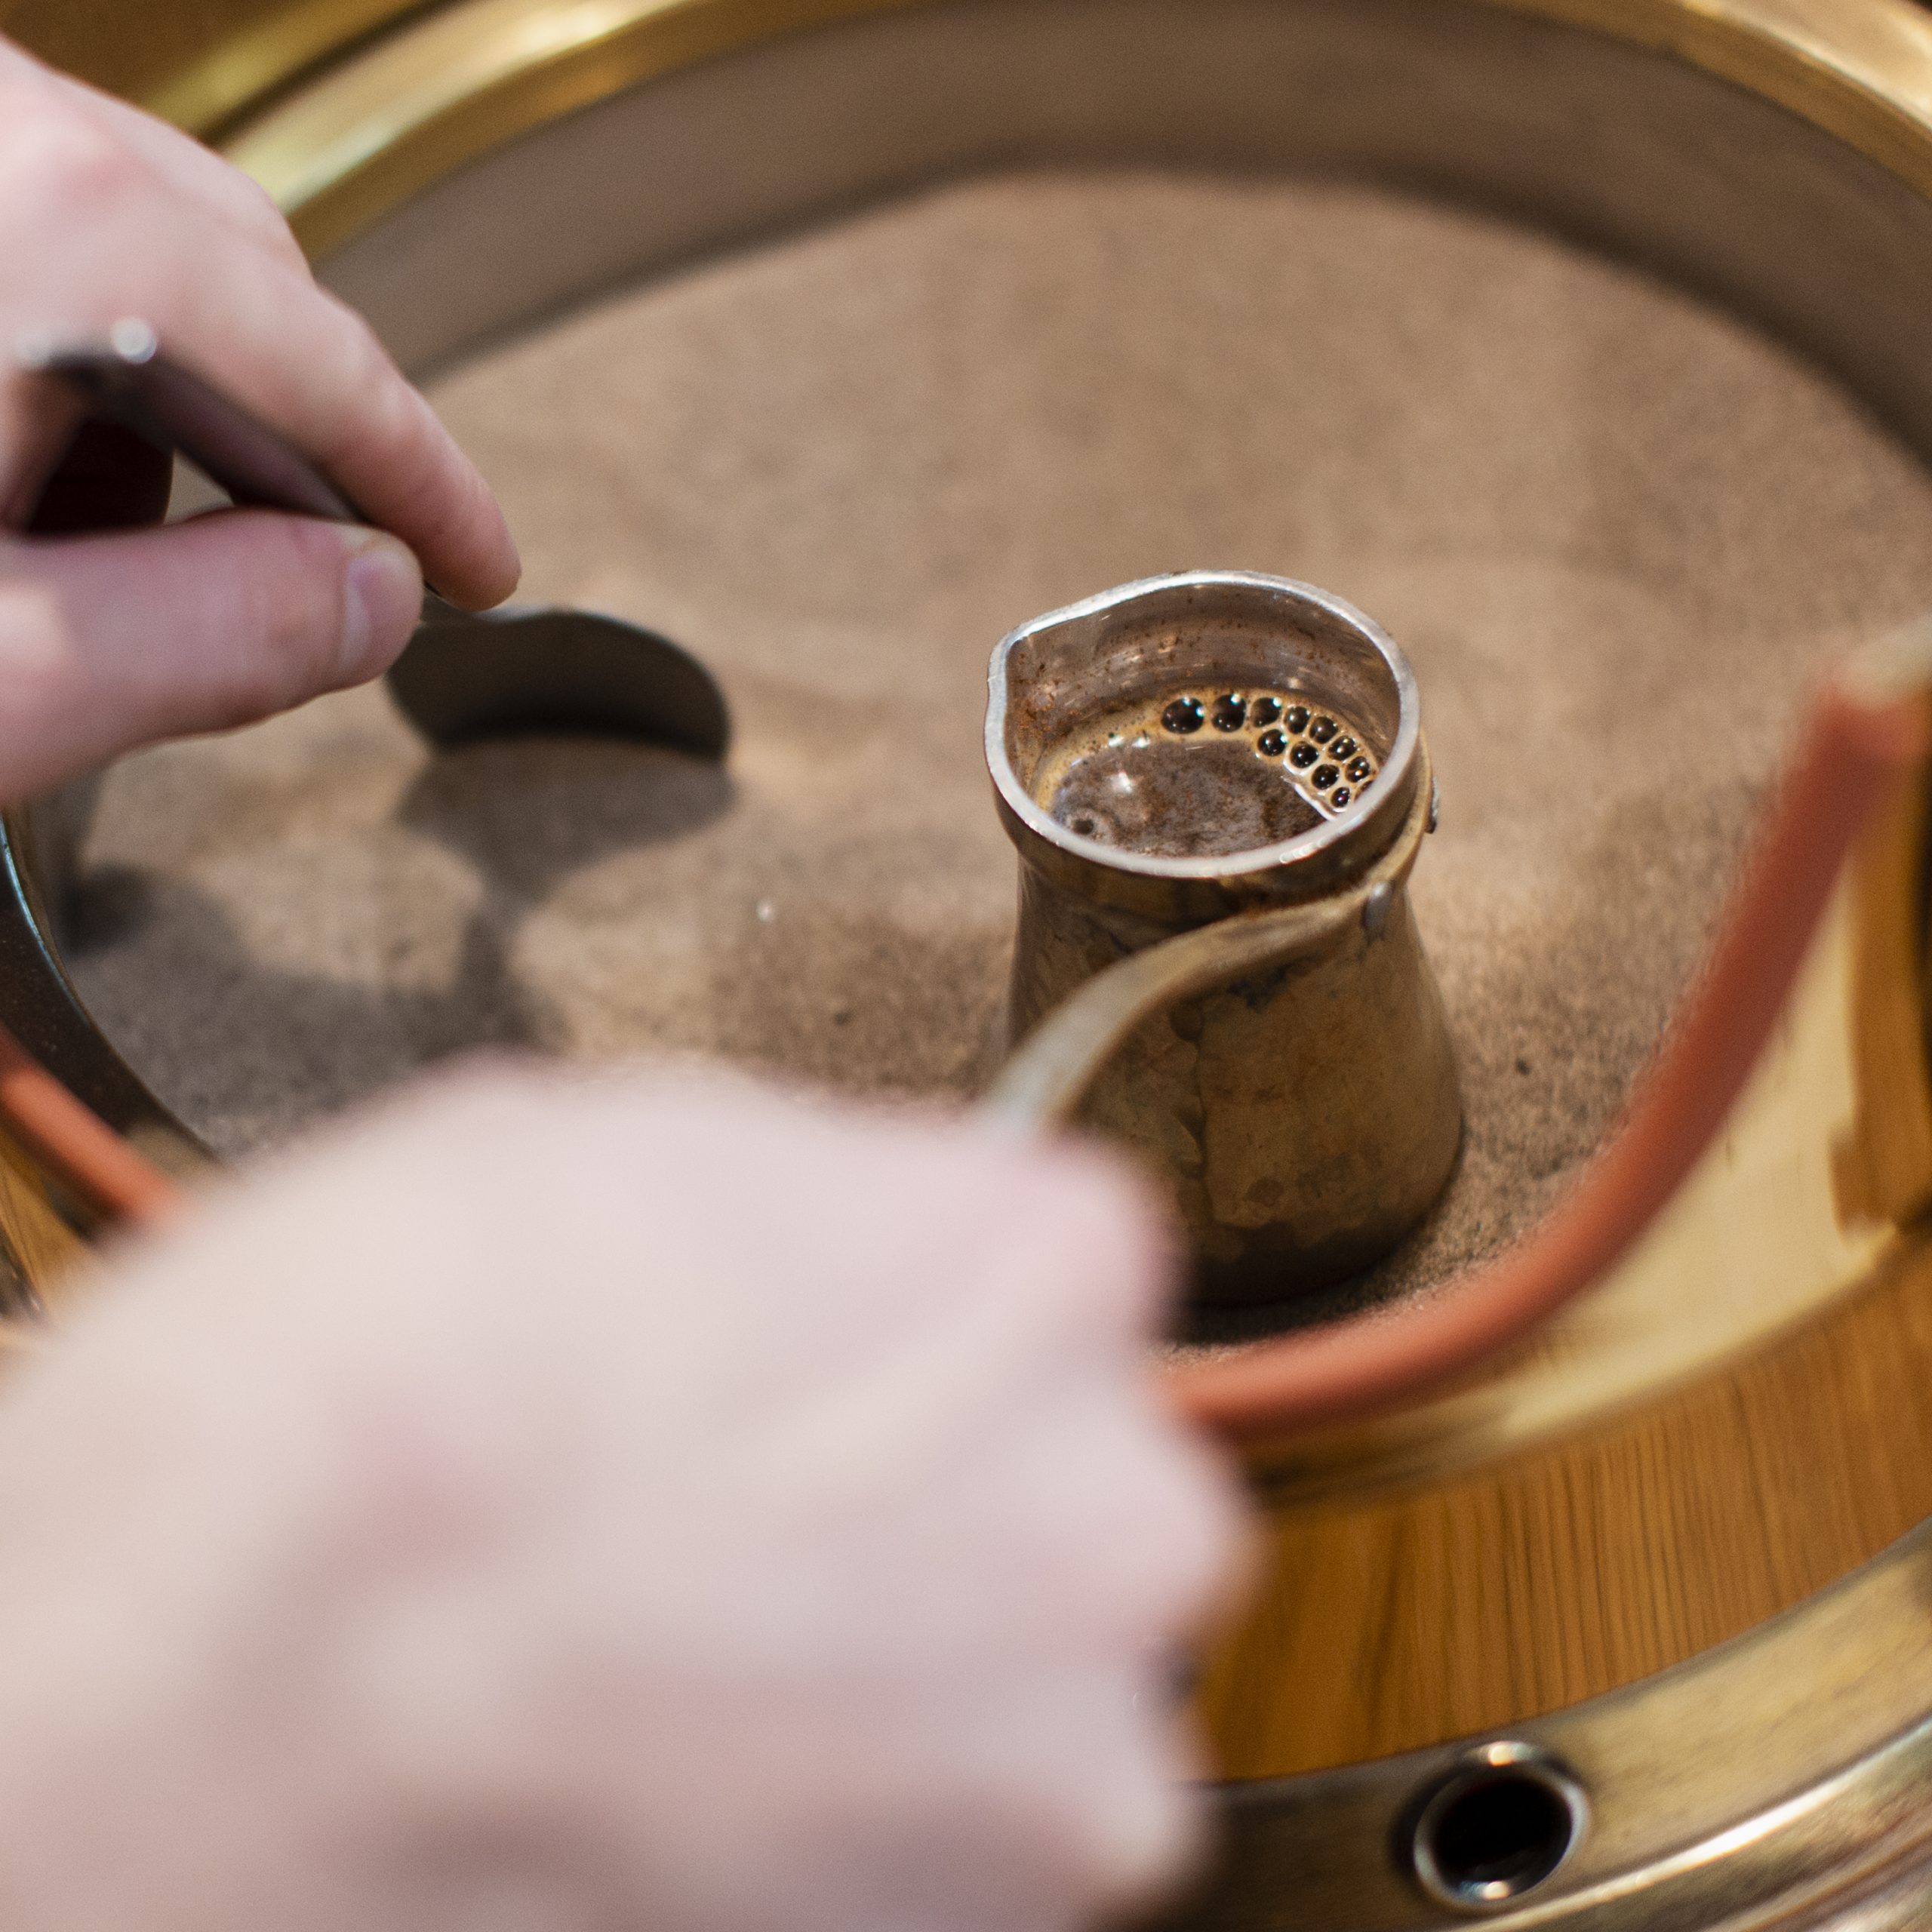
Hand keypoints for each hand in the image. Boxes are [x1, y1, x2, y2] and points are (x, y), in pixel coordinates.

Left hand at [0, 39, 517, 802]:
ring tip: (92, 533)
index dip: (429, 486)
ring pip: (110, 219)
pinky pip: (9, 206)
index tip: (478, 563)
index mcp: (36, 224)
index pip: (324, 361)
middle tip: (313, 565)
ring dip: (157, 383)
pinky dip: (46, 326)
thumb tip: (372, 597)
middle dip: (287, 430)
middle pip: (233, 262)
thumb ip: (216, 637)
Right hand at [0, 1067, 1247, 1931]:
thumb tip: (856, 1238)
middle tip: (739, 1523)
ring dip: (898, 1669)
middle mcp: (1110, 1523)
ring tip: (687, 1663)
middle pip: (1069, 1483)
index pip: (1057, 1262)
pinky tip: (681, 1772)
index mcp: (1040, 1273)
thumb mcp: (601, 1150)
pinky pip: (952, 1847)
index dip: (910, 1304)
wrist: (178, 1730)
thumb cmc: (365, 1418)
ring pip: (1022, 1680)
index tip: (818, 1352)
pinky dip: (851, 1818)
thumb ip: (813, 1196)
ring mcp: (1063, 1773)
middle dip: (936, 1491)